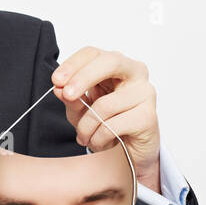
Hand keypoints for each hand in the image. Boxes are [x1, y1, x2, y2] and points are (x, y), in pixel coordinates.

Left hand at [51, 47, 160, 193]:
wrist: (131, 151)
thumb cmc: (108, 123)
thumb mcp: (81, 110)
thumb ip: (71, 98)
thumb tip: (59, 88)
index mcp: (117, 65)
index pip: (93, 53)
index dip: (73, 64)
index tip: (57, 80)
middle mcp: (135, 74)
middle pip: (109, 62)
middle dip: (83, 78)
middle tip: (66, 95)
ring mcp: (145, 93)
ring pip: (105, 104)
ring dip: (86, 126)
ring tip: (84, 136)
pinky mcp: (148, 117)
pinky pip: (112, 126)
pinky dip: (98, 138)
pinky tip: (99, 142)